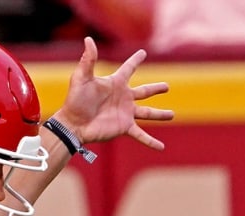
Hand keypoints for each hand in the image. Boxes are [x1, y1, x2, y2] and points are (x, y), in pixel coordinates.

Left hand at [58, 36, 172, 150]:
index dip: (135, 61)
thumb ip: (88, 60)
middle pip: (144, 91)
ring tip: (172, 114)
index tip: (142, 53)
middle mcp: (123, 98)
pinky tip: (161, 147)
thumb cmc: (75, 101)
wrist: (72, 124)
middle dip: (156, 89)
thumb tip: (88, 39)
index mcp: (115, 84)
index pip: (129, 69)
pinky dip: (150, 141)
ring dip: (160, 114)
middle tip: (167, 87)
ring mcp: (125, 113)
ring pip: (147, 113)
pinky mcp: (123, 127)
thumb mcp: (81, 78)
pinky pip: (140, 135)